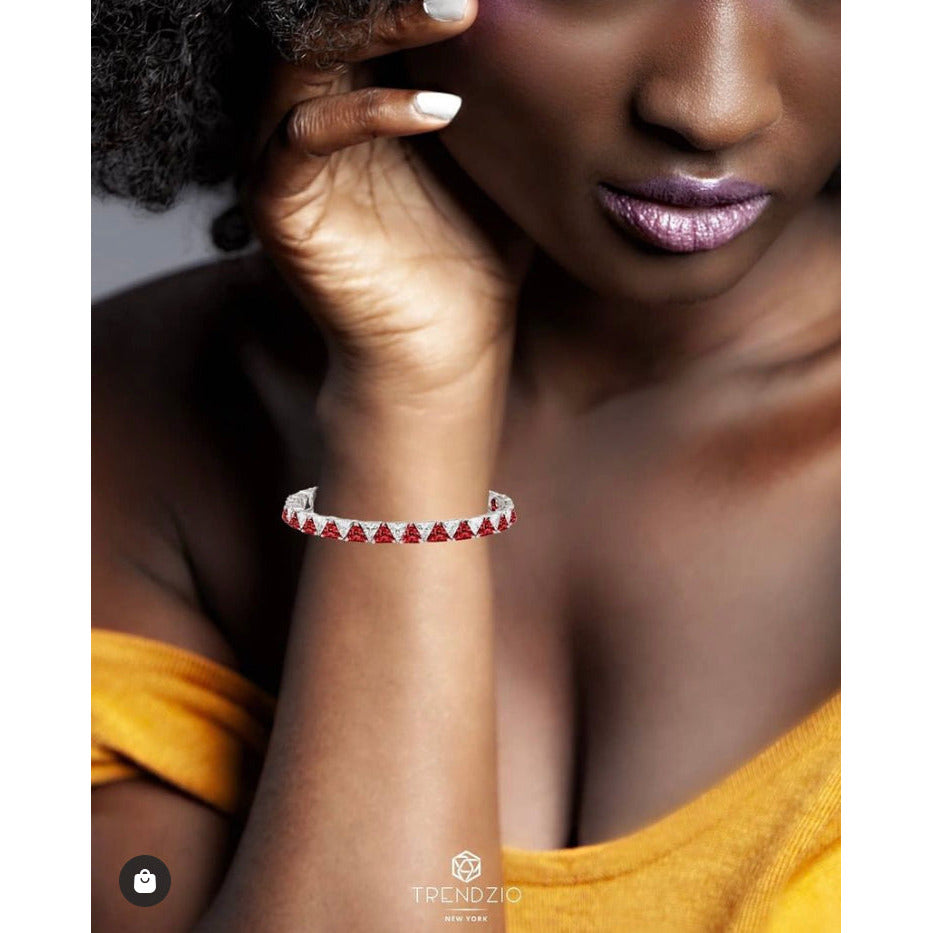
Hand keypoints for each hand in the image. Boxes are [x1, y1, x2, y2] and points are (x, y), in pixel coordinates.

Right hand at [244, 0, 531, 401]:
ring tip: (458, 14)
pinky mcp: (278, 205)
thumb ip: (491, 83)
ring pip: (305, 60)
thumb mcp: (494, 152)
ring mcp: (286, 158)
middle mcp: (313, 116)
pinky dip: (367, 113)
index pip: (366, 16)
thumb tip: (524, 11)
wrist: (446, 343)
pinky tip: (439, 113)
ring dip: (378, 25)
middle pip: (328, 21)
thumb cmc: (474, 249)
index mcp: (358, 94)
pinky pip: (304, 136)